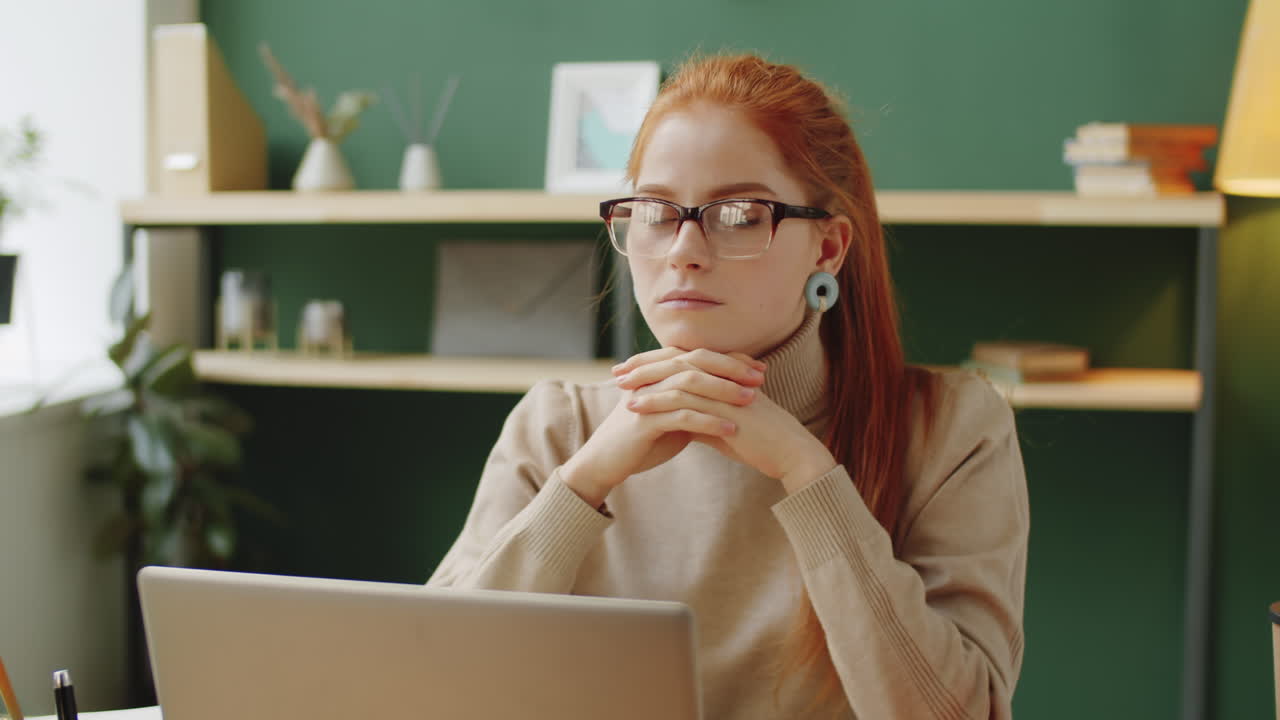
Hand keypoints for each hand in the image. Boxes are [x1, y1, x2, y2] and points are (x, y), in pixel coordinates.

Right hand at [559, 347, 764, 506]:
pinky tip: (731, 429)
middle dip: (731, 368)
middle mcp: (650, 378)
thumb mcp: (670, 416)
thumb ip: (692, 402)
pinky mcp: (643, 421)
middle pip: (695, 362)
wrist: (605, 462)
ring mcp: (645, 397)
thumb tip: (724, 397)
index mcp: (657, 372)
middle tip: (759, 377)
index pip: (698, 355)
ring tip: (750, 400)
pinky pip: (681, 415)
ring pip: (689, 384)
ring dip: (723, 391)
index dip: (729, 359)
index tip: (758, 368)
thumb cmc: (641, 440)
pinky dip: (708, 420)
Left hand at [618, 349, 837, 494]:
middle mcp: (724, 378)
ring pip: (678, 378)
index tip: (631, 367)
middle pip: (678, 361)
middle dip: (645, 364)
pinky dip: (657, 402)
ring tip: (620, 387)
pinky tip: (636, 407)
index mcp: (725, 376)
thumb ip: (703, 419)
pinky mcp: (724, 410)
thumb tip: (678, 422)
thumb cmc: (761, 442)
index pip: (685, 360)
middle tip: (618, 369)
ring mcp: (725, 391)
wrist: (790, 453)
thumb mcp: (726, 427)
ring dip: (646, 381)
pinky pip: (685, 401)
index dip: (657, 361)